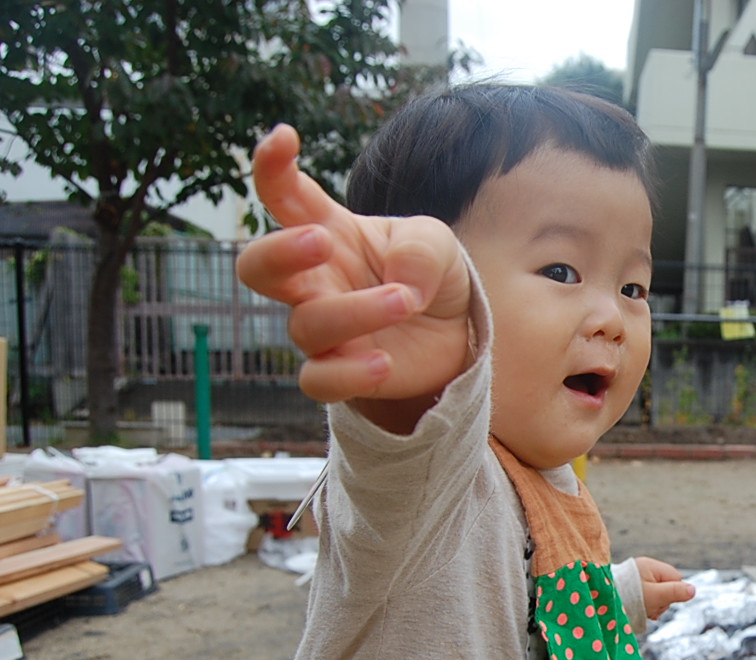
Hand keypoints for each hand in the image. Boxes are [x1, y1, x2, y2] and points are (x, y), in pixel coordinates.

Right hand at [235, 124, 473, 415]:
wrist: (451, 332)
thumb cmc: (428, 274)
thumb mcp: (436, 243)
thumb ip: (420, 249)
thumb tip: (403, 289)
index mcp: (328, 231)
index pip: (286, 197)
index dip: (273, 167)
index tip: (284, 137)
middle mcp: (314, 279)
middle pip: (258, 268)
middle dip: (278, 252)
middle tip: (320, 241)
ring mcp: (322, 327)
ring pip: (307, 324)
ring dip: (356, 311)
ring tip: (405, 302)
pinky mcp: (338, 370)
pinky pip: (319, 380)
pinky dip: (348, 373)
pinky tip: (384, 362)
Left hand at [634, 556, 695, 618]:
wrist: (604, 605)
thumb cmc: (628, 598)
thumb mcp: (655, 596)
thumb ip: (675, 592)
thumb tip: (693, 590)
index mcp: (650, 565)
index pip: (676, 578)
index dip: (673, 592)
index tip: (662, 600)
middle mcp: (644, 568)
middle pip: (667, 586)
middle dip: (662, 600)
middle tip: (651, 606)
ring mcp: (637, 578)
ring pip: (658, 593)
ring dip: (654, 605)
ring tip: (644, 609)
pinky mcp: (633, 588)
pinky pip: (648, 596)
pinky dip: (647, 605)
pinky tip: (642, 611)